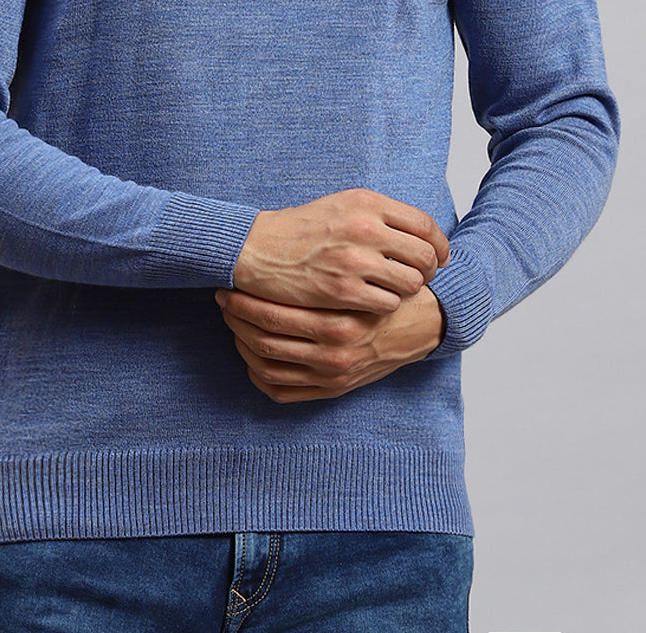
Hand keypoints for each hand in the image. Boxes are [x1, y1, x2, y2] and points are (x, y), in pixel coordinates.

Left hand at [215, 286, 445, 403]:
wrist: (421, 325)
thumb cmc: (384, 290)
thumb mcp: (362, 273)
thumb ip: (326, 267)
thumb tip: (274, 253)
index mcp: (339, 323)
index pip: (274, 316)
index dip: (244, 301)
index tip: (230, 285)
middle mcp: (334, 355)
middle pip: (265, 341)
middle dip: (237, 319)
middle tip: (224, 298)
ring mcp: (332, 377)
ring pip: (268, 366)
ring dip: (242, 343)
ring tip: (233, 320)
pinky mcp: (331, 391)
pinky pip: (281, 391)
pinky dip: (258, 374)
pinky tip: (250, 353)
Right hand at [232, 189, 448, 314]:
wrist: (259, 249)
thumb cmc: (301, 229)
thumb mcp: (342, 206)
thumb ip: (379, 215)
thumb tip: (419, 233)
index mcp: (367, 202)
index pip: (424, 224)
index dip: (439, 245)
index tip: (439, 257)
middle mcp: (365, 227)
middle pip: (424, 255)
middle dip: (429, 271)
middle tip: (421, 279)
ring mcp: (355, 260)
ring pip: (410, 282)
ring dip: (408, 291)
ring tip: (396, 291)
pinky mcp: (343, 289)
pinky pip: (388, 303)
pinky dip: (386, 306)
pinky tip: (374, 302)